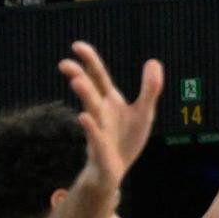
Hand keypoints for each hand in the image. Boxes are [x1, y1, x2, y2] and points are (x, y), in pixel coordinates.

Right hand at [57, 42, 163, 186]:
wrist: (114, 171)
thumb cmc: (126, 139)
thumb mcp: (143, 112)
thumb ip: (149, 88)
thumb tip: (153, 61)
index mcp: (109, 100)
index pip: (97, 76)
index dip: (89, 60)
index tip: (77, 46)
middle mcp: (100, 112)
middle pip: (90, 91)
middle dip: (79, 77)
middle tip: (65, 64)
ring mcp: (99, 131)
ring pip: (90, 111)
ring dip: (85, 96)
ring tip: (77, 82)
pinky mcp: (100, 151)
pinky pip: (95, 138)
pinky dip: (91, 128)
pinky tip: (83, 117)